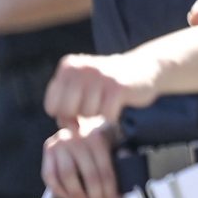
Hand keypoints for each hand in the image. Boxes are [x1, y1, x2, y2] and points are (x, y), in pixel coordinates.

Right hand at [42, 116, 122, 197]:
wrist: (81, 120)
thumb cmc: (102, 137)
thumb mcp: (115, 142)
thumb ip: (121, 157)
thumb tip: (130, 176)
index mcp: (98, 137)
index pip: (105, 172)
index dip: (110, 196)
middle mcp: (78, 138)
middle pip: (89, 177)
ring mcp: (60, 143)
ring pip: (68, 178)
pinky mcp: (47, 149)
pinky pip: (50, 176)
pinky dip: (60, 191)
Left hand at [45, 51, 160, 124]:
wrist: (145, 67)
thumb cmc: (108, 84)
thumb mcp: (82, 89)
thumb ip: (67, 109)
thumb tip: (70, 130)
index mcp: (68, 67)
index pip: (52, 105)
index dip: (64, 114)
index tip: (78, 109)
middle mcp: (82, 68)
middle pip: (67, 110)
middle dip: (80, 115)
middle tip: (94, 108)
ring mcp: (101, 77)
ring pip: (87, 113)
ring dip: (98, 113)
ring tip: (107, 102)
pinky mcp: (119, 87)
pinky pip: (107, 114)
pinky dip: (113, 115)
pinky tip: (118, 105)